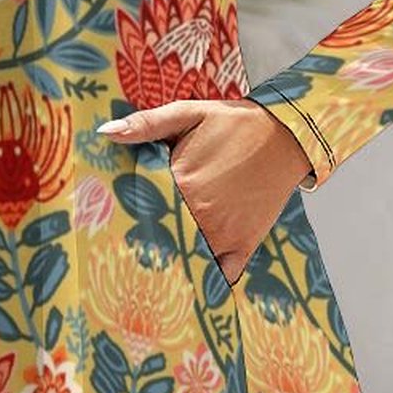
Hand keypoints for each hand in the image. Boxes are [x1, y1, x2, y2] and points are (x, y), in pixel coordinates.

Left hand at [97, 97, 314, 284]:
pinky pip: (221, 274)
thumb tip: (105, 132)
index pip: (140, 210)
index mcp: (182, 183)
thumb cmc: (234, 122)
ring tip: (149, 270)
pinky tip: (191, 279)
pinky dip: (207, 279)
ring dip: (171, 263)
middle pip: (160, 239)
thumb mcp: (188, 113)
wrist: (286, 134)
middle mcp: (201, 214)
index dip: (123, 217)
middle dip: (143, 244)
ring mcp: (224, 233)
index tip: (108, 225)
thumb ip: (147, 124)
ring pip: (187, 259)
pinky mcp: (243, 244)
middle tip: (123, 252)